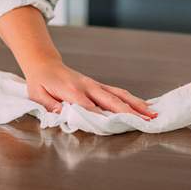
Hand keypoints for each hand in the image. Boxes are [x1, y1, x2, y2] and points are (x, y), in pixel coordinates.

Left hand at [23, 58, 158, 120]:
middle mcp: (88, 87)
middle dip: (129, 111)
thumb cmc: (41, 82)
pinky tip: (142, 104)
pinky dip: (131, 98)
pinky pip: (117, 92)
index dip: (103, 118)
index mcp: (73, 91)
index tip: (118, 127)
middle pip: (112, 100)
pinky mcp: (98, 85)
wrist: (45, 64)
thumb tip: (63, 114)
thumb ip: (51, 106)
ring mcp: (95, 85)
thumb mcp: (39, 95)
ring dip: (136, 104)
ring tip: (152, 113)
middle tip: (146, 120)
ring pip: (119, 94)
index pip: (91, 107)